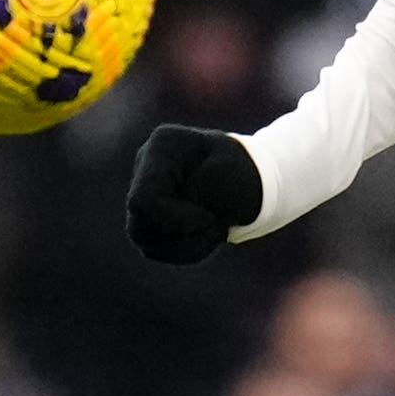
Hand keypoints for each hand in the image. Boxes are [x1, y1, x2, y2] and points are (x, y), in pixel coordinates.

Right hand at [123, 123, 266, 267]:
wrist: (255, 182)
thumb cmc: (244, 177)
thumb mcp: (228, 183)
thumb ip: (193, 196)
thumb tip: (157, 216)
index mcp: (163, 145)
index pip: (144, 200)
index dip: (176, 221)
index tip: (210, 217)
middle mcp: (144, 164)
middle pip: (140, 223)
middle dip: (184, 235)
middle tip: (217, 224)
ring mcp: (143, 189)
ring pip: (144, 239)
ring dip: (187, 246)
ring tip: (216, 229)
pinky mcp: (147, 214)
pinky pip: (154, 248)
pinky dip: (186, 250)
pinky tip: (207, 235)